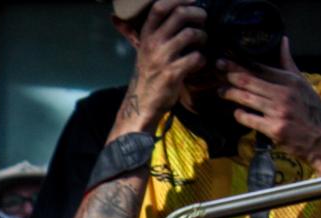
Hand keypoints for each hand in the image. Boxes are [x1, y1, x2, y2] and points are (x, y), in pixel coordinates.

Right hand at [120, 0, 205, 130]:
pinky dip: (202, 60)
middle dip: (199, 15)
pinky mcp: (172, 73)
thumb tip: (117, 17)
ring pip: (192, 34)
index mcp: (146, 36)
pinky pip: (197, 57)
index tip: (193, 1)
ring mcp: (162, 58)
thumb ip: (141, 32)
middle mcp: (152, 44)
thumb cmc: (147, 75)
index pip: (160, 7)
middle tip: (202, 23)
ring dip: (203, 38)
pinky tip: (198, 64)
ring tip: (201, 45)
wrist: (141, 105)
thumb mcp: (142, 50)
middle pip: (181, 14)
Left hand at [220, 41, 320, 172]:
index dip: (240, 63)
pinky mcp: (274, 129)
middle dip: (230, 74)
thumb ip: (288, 64)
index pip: (261, 68)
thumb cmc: (311, 110)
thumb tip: (283, 41)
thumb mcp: (303, 84)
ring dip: (231, 93)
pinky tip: (236, 112)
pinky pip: (250, 119)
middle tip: (216, 69)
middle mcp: (285, 93)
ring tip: (220, 90)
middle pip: (250, 81)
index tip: (225, 59)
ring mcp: (279, 111)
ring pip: (247, 98)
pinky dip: (240, 115)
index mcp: (291, 81)